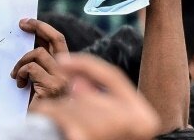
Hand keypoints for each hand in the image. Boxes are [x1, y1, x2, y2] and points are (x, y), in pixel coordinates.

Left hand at [11, 18, 68, 107]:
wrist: (41, 127)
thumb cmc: (37, 106)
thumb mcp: (38, 79)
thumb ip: (38, 62)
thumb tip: (28, 38)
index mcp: (67, 69)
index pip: (58, 40)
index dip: (43, 28)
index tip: (27, 22)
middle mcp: (70, 73)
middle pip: (56, 38)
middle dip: (38, 26)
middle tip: (22, 23)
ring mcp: (63, 79)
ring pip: (38, 53)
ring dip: (21, 62)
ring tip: (16, 75)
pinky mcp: (53, 87)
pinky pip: (31, 68)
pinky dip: (20, 73)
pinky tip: (19, 84)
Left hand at [35, 54, 159, 139]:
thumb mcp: (107, 123)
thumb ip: (98, 100)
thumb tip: (76, 81)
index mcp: (144, 120)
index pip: (113, 77)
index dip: (86, 65)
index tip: (62, 61)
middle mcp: (133, 125)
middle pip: (89, 93)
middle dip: (72, 101)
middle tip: (64, 114)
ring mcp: (108, 133)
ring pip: (72, 104)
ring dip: (60, 111)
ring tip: (62, 128)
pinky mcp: (83, 137)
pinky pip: (59, 113)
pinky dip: (50, 113)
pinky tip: (49, 122)